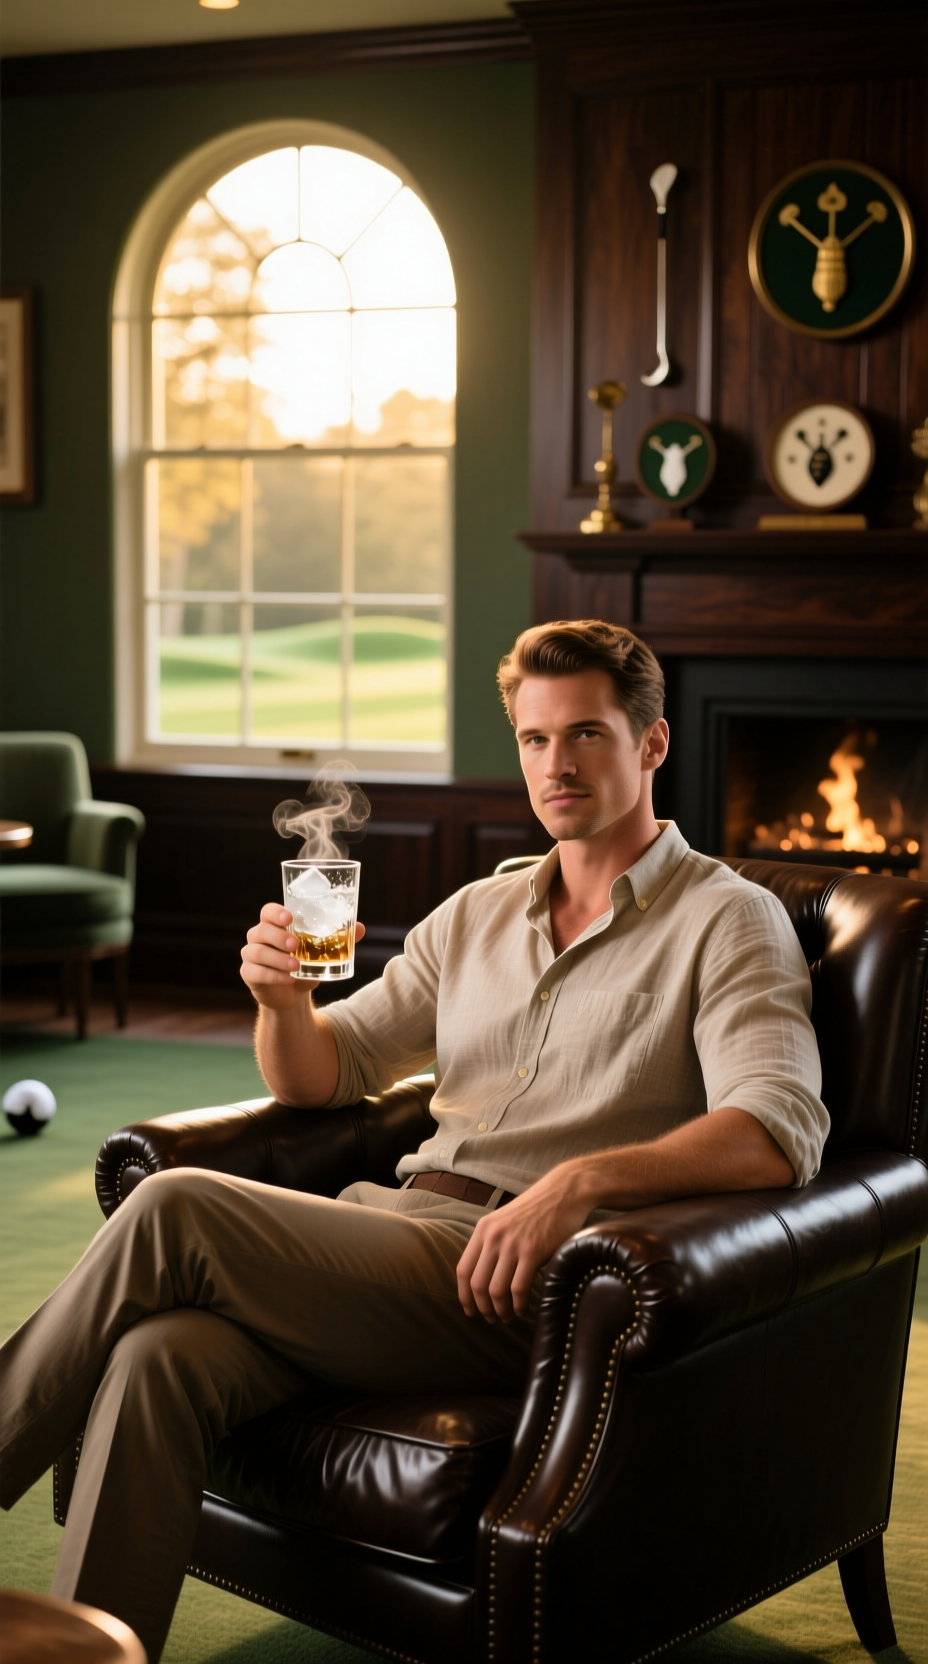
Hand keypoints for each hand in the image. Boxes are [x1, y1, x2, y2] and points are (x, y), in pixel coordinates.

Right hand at [241, 903, 364, 1008]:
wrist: (293, 993)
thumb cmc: (305, 964)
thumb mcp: (322, 952)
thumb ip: (338, 939)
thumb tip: (360, 928)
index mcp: (274, 925)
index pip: (267, 912)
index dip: (275, 913)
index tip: (289, 918)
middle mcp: (258, 937)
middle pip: (260, 930)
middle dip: (278, 936)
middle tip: (295, 944)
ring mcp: (251, 955)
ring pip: (257, 952)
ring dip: (278, 959)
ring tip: (296, 966)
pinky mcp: (249, 974)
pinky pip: (255, 972)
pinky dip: (273, 976)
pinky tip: (288, 979)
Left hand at [455, 1162, 594, 1323]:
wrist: (565, 1192)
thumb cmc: (538, 1210)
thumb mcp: (505, 1221)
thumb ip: (492, 1244)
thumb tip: (483, 1278)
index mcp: (483, 1229)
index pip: (463, 1270)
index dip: (464, 1296)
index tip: (470, 1311)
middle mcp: (493, 1236)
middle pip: (477, 1285)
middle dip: (483, 1309)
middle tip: (493, 1319)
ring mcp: (513, 1244)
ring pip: (496, 1291)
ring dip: (501, 1311)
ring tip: (509, 1316)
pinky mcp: (533, 1251)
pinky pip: (519, 1288)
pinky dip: (519, 1305)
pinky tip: (523, 1309)